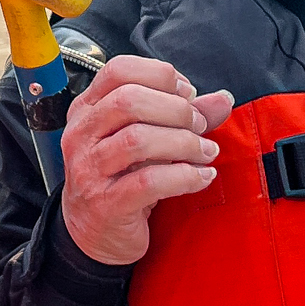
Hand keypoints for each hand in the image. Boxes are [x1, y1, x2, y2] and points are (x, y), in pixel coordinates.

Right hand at [59, 56, 234, 264]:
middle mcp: (81, 135)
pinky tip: (202, 177)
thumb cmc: (121, 178)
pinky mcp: (106, 204)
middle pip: (128, 100)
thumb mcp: (147, 139)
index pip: (119, 70)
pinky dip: (185, 176)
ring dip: (184, 142)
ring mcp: (89, 170)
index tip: (187, 95)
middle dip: (176, 109)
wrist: (94, 234)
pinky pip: (149, 182)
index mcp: (87, 109)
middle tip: (199, 126)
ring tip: (205, 152)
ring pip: (138, 140)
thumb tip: (223, 98)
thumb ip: (182, 115)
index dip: (160, 75)